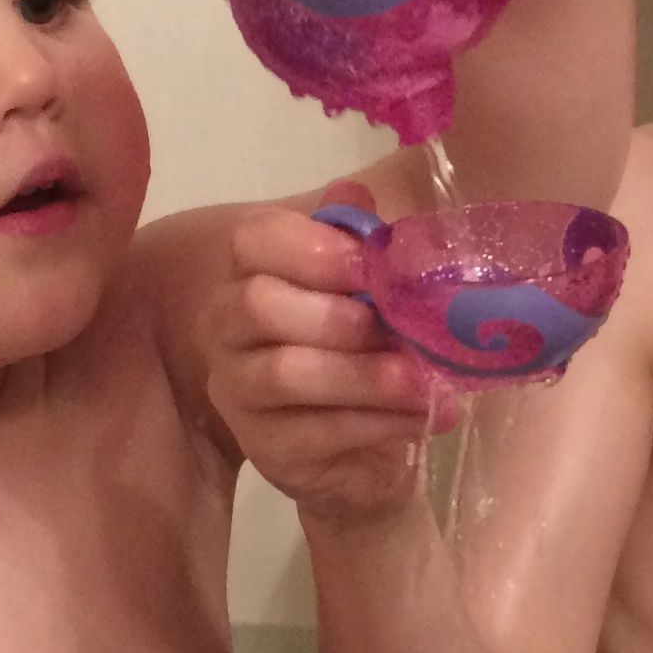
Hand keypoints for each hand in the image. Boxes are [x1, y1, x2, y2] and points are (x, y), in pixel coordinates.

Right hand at [202, 187, 457, 525]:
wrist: (368, 457)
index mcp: (251, 276)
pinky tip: (426, 414)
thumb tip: (352, 195)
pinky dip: (380, 421)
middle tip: (396, 327)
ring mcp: (238, 394)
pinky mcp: (266, 451)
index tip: (368, 263)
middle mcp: (226, 331)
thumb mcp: (377, 296)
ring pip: (286, 372)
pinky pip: (318, 431)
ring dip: (366, 374)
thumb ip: (363, 246)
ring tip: (424, 380)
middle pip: (256, 304)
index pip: (252, 240)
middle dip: (336, 314)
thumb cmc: (368, 356)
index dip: (311, 246)